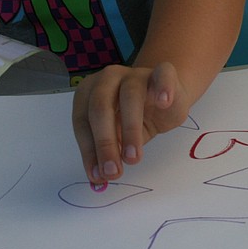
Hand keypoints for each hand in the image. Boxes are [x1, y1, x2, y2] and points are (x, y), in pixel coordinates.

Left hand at [71, 62, 188, 183]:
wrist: (165, 97)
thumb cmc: (134, 117)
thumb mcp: (117, 136)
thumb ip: (107, 151)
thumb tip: (99, 176)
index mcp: (89, 93)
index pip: (82, 121)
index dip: (89, 150)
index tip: (98, 175)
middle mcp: (108, 78)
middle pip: (101, 107)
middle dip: (105, 143)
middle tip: (113, 171)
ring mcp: (136, 73)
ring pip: (130, 96)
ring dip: (130, 130)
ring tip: (134, 157)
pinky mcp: (162, 72)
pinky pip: (163, 74)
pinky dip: (163, 87)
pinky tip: (163, 103)